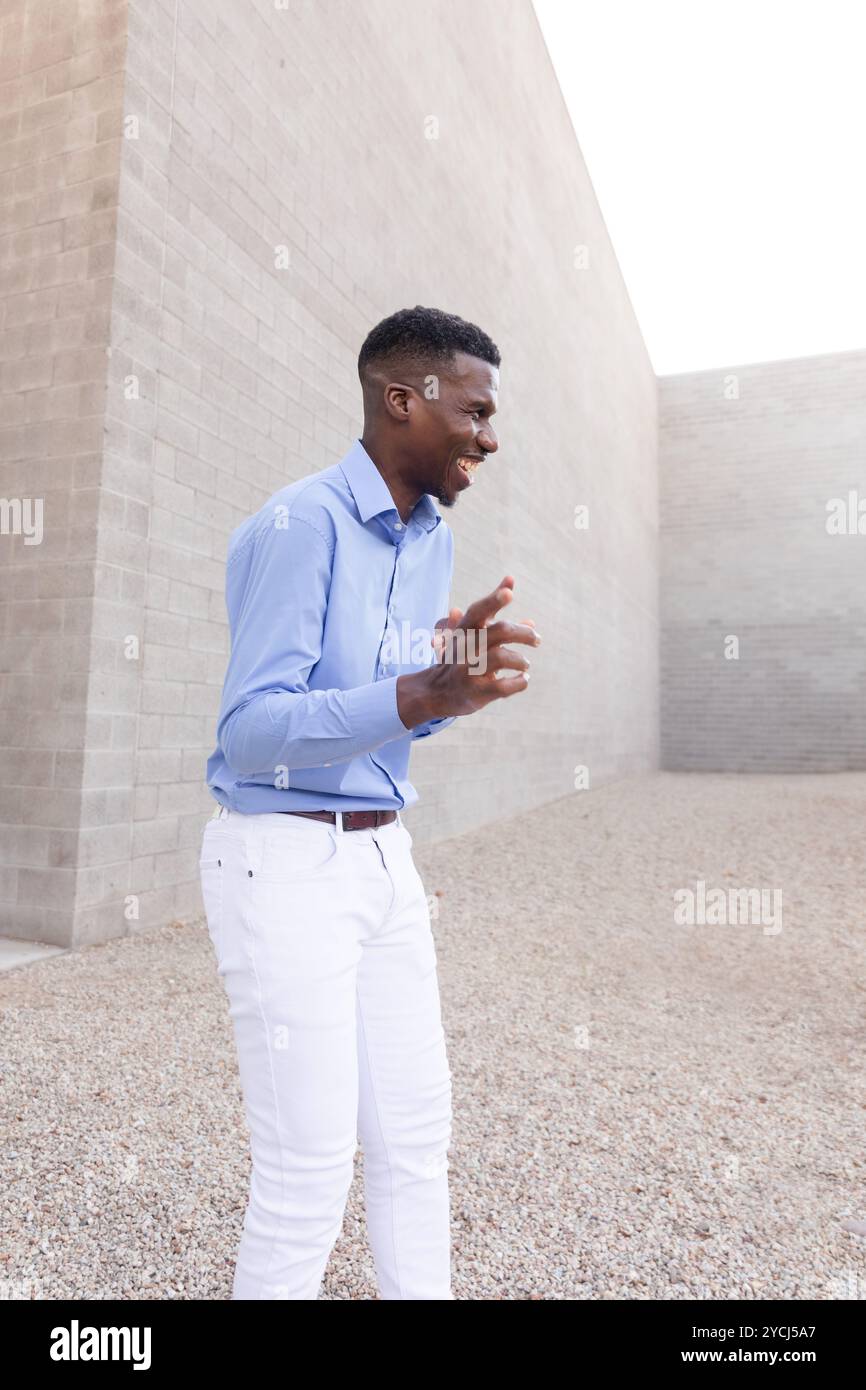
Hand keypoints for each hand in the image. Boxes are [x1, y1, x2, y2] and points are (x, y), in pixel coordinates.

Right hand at [427, 575, 539, 715]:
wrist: (435, 692)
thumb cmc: (461, 658)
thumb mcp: (473, 635)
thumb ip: (497, 618)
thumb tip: (524, 605)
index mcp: (463, 630)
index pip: (478, 611)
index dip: (493, 600)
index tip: (509, 592)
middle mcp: (463, 648)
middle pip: (499, 631)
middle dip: (524, 634)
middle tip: (537, 640)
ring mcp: (467, 671)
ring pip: (501, 657)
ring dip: (520, 660)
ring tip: (525, 664)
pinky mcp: (474, 693)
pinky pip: (502, 686)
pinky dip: (519, 682)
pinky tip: (523, 679)